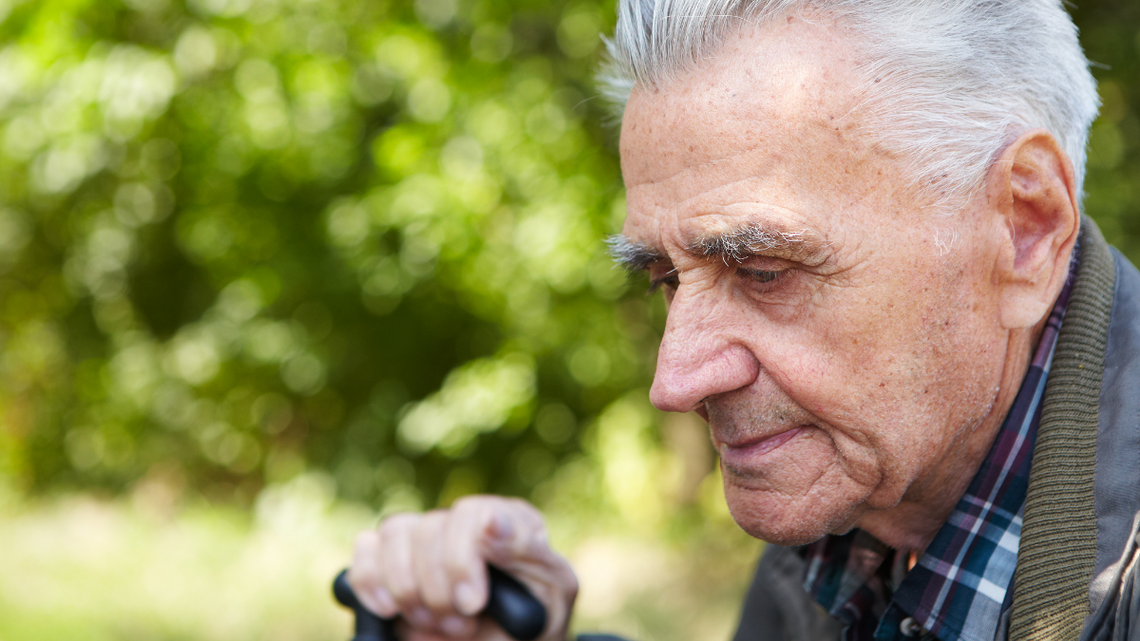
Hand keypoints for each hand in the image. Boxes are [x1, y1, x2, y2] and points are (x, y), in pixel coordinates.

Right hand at [347, 495, 577, 640]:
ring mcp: (425, 538)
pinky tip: (390, 609)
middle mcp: (463, 522)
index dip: (463, 558)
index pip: (472, 511)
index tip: (472, 602)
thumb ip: (526, 552)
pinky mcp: (389, 560)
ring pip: (395, 533)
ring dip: (408, 589)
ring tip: (435, 622)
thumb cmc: (536, 623)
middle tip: (461, 625)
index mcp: (508, 520)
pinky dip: (370, 581)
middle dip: (440, 590)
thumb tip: (492, 519)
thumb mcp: (552, 592)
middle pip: (430, 528)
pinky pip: (365, 550)